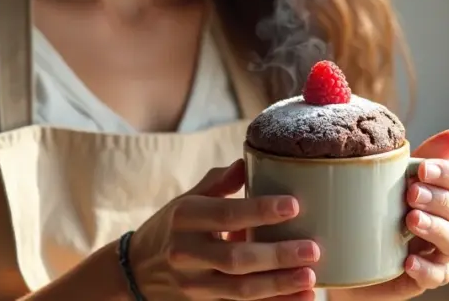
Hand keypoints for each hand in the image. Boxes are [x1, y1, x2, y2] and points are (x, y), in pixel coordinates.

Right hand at [129, 160, 319, 299]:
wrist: (135, 270)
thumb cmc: (171, 227)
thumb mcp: (186, 199)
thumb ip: (217, 182)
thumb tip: (247, 162)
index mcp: (185, 218)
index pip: (227, 214)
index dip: (261, 211)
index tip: (294, 205)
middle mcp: (186, 253)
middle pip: (236, 259)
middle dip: (277, 256)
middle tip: (313, 249)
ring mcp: (193, 285)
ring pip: (240, 291)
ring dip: (279, 286)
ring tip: (312, 278)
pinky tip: (301, 298)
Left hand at [338, 130, 448, 300]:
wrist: (353, 250)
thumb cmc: (381, 207)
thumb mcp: (395, 179)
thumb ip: (423, 158)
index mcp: (447, 195)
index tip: (422, 169)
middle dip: (439, 199)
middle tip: (411, 194)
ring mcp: (443, 252)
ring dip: (435, 228)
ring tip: (411, 221)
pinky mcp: (429, 277)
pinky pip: (437, 276)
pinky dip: (425, 269)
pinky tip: (408, 262)